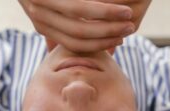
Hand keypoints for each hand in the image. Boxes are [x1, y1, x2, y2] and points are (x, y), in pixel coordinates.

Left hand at [19, 0, 135, 51]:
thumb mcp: (50, 10)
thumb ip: (64, 27)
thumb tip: (90, 46)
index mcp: (43, 26)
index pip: (75, 44)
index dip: (99, 45)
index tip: (119, 41)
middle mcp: (40, 18)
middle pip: (78, 36)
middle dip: (107, 35)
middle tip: (129, 30)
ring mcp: (42, 5)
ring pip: (82, 21)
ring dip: (109, 21)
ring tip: (129, 18)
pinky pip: (81, 6)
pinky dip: (104, 9)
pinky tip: (122, 9)